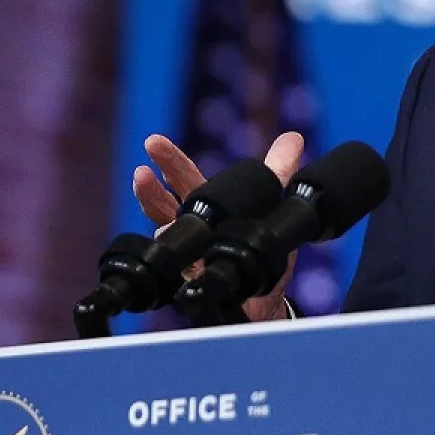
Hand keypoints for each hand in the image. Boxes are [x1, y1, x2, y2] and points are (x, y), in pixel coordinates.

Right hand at [132, 131, 305, 321]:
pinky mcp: (197, 282)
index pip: (185, 180)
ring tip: (159, 221)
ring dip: (161, 226)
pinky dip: (183, 262)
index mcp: (209, 207)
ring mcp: (190, 256)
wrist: (265, 296)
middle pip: (166, 205)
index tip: (153, 143)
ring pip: (168, 235)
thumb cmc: (261, 247)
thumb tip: (294, 137)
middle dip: (151, 188)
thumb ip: (280, 172)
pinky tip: (178, 250)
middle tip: (140, 172)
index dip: (171, 162)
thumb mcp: (274, 206)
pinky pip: (184, 271)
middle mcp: (193, 230)